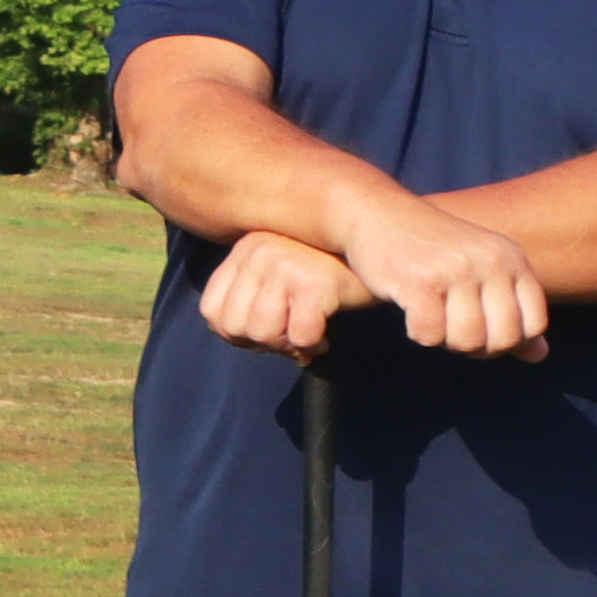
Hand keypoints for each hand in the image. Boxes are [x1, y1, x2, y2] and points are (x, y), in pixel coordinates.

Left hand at [194, 230, 367, 355]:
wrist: (383, 256)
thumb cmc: (328, 276)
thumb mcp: (279, 278)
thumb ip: (251, 299)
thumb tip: (233, 337)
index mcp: (244, 249)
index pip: (212, 311)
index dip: (237, 336)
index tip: (269, 335)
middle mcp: (259, 250)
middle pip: (236, 326)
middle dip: (266, 344)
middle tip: (293, 337)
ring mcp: (286, 262)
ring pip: (263, 333)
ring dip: (289, 346)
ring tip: (310, 337)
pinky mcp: (316, 280)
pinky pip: (300, 335)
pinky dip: (313, 347)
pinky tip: (326, 337)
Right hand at [331, 179, 552, 359]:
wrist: (375, 212)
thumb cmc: (429, 249)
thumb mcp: (479, 272)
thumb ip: (510, 312)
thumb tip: (540, 356)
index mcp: (511, 257)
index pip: (533, 323)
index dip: (508, 341)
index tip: (480, 330)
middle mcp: (491, 260)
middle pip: (502, 339)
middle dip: (475, 346)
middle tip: (451, 327)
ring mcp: (457, 269)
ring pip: (467, 341)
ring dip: (445, 341)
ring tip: (432, 318)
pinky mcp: (421, 280)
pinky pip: (430, 335)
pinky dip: (418, 333)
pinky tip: (410, 312)